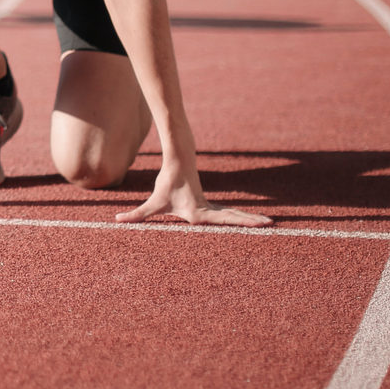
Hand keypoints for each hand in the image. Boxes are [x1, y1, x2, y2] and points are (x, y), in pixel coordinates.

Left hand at [115, 158, 270, 227]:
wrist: (177, 164)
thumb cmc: (165, 185)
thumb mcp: (151, 204)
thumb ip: (136, 214)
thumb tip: (118, 219)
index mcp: (198, 212)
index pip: (221, 219)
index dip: (236, 222)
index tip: (250, 224)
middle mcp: (208, 210)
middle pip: (234, 217)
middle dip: (251, 222)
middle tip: (271, 224)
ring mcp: (212, 207)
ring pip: (234, 215)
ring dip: (251, 219)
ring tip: (271, 223)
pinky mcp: (211, 206)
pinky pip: (230, 214)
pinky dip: (242, 218)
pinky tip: (253, 222)